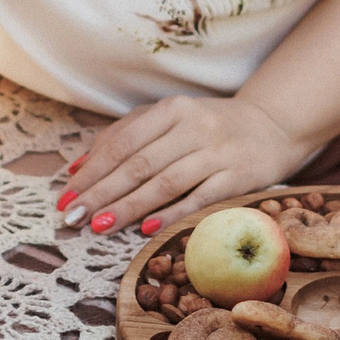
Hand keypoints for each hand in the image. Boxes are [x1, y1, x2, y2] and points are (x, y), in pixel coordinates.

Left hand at [58, 96, 305, 239]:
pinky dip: (172, 214)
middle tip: (73, 217)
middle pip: (140, 164)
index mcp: (172, 110)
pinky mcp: (238, 177)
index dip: (92, 171)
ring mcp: (218, 152)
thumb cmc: (209, 127)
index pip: (123, 143)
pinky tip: (146, 229)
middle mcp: (194, 127)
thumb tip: (79, 167)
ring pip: (165, 182)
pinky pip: (200, 198)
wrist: (273, 127)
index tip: (66, 196)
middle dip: (102, 193)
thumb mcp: (169, 119)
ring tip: (99, 225)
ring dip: (129, 206)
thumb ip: (125, 136)